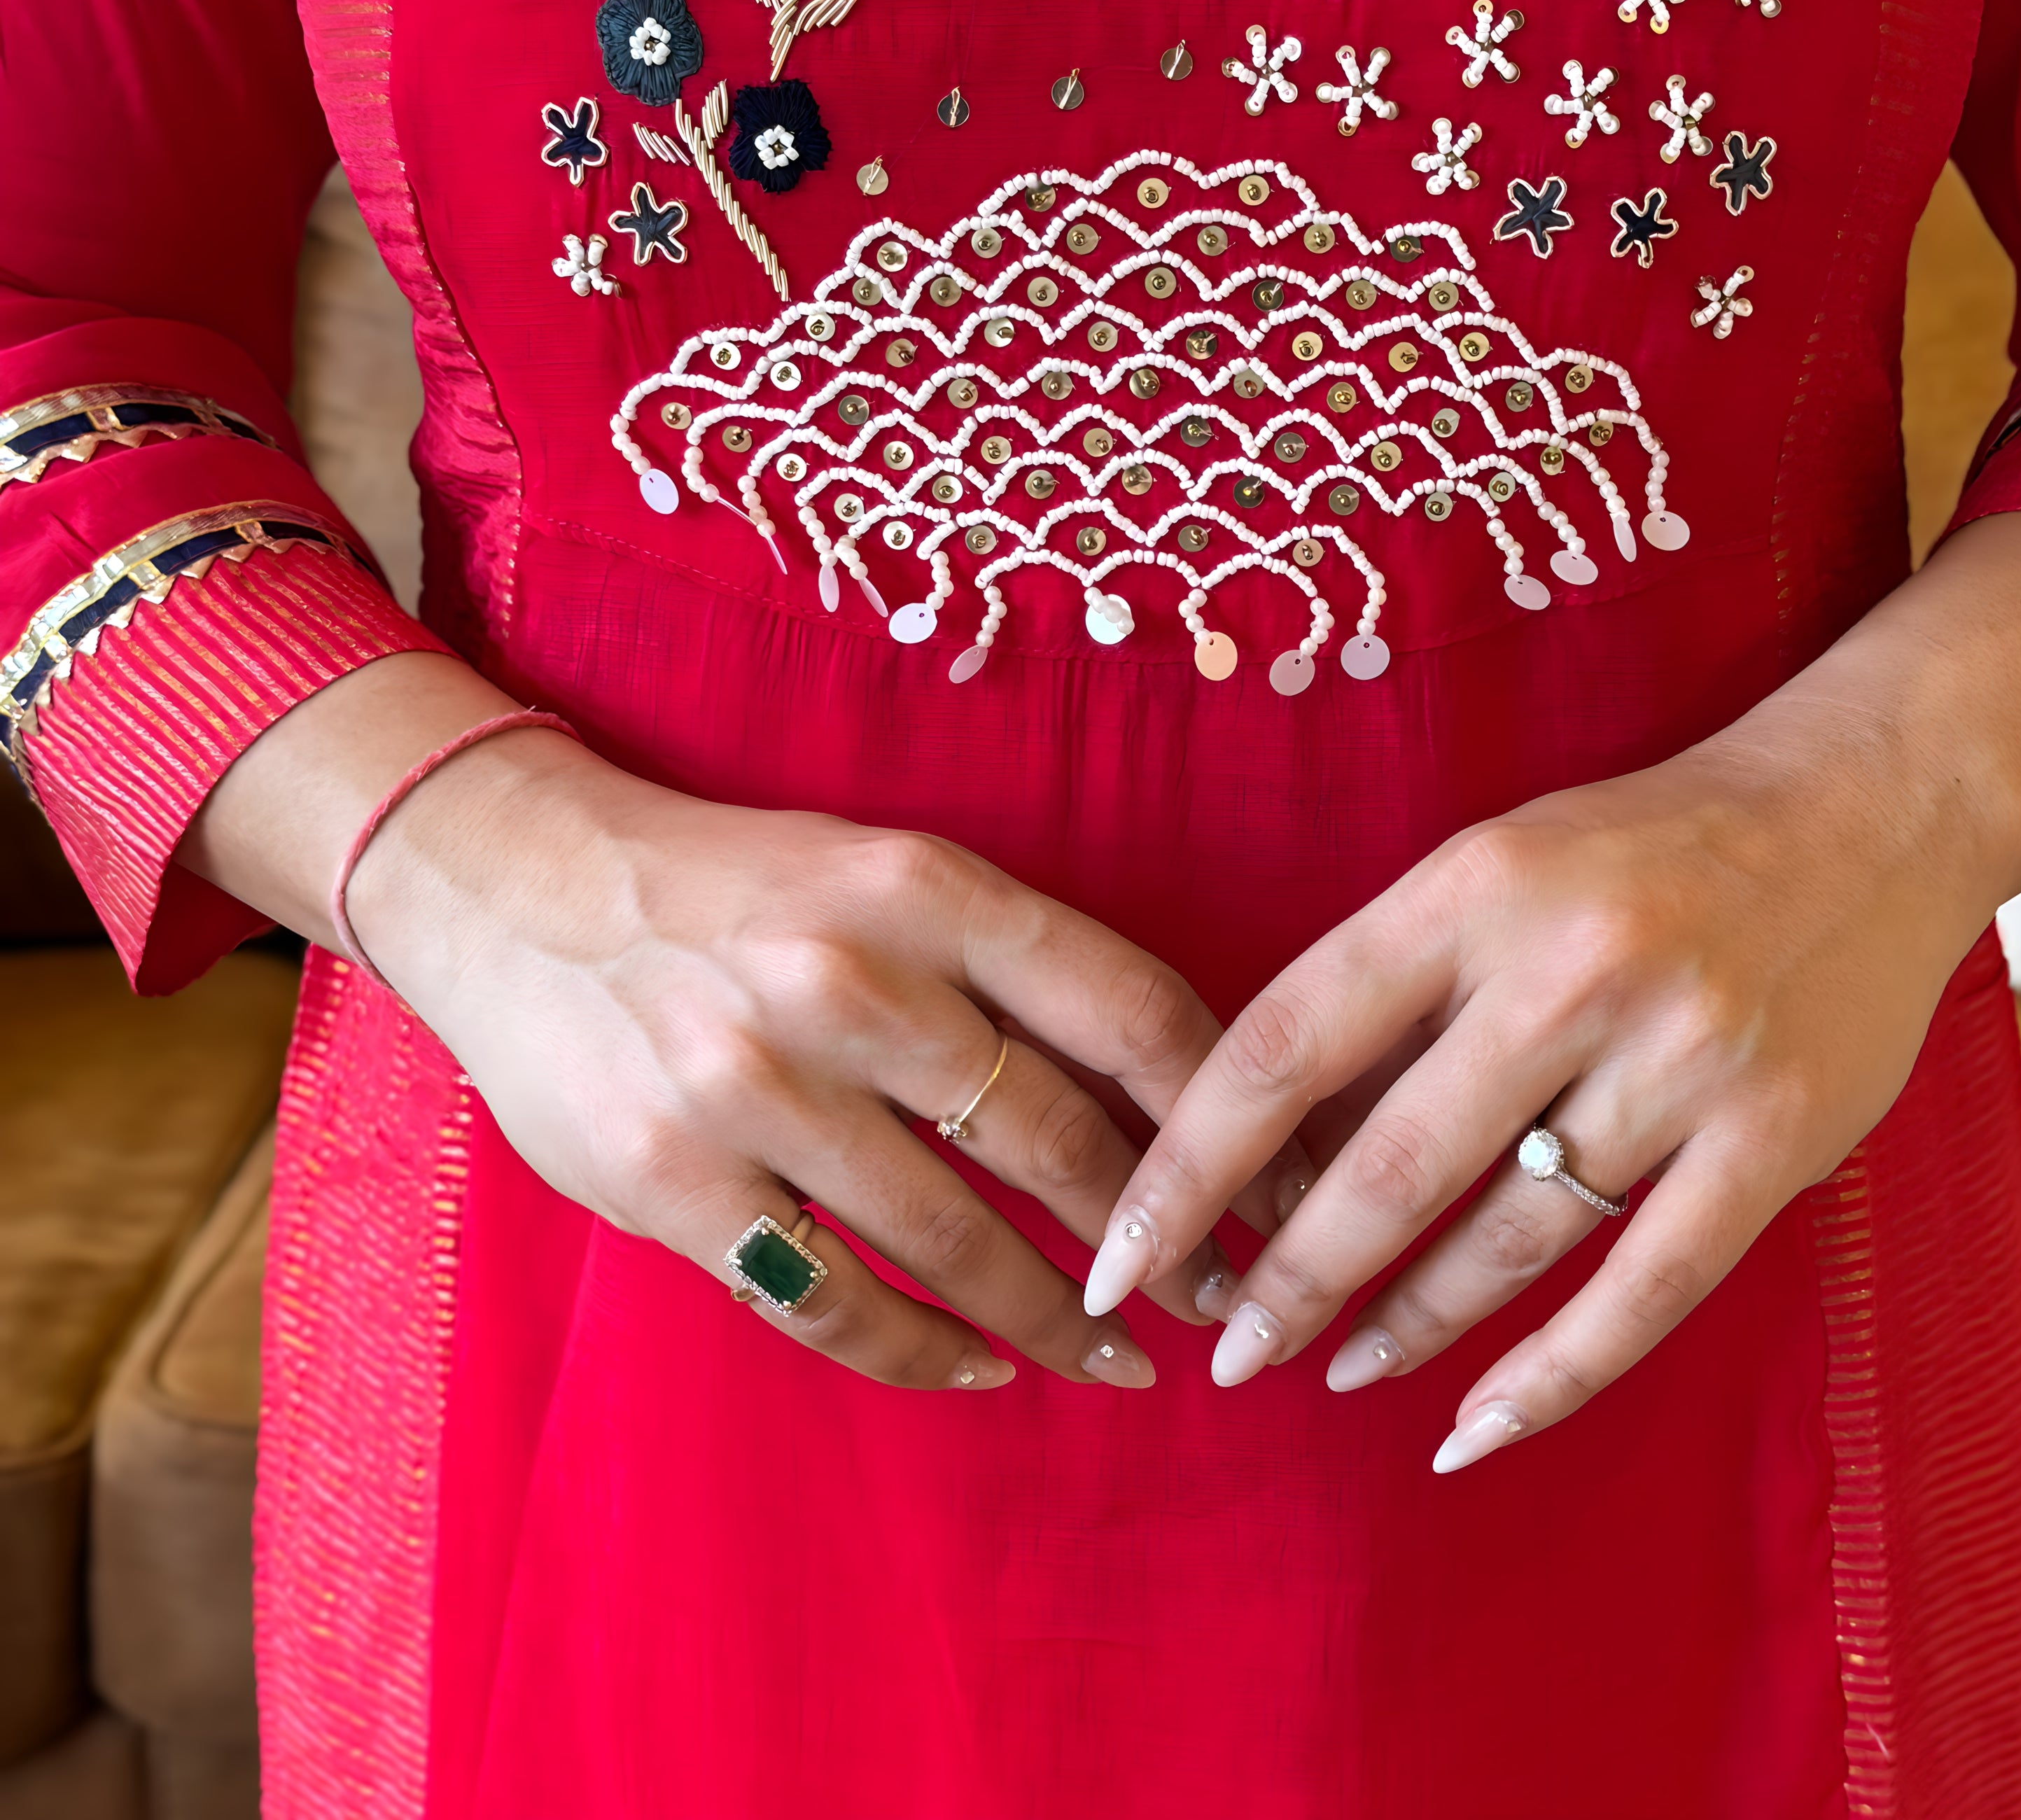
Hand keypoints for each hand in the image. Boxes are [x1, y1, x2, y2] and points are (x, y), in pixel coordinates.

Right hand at [191, 658, 1283, 1396]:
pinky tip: (977, 1365)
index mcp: (921, 885)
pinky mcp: (672, 1182)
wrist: (519, 885)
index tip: (1281, 1180)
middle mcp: (847, 979)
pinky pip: (832, 1302)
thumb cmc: (738, 887)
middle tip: (1222, 1295)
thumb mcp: (881, 874)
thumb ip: (1003, 966)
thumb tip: (1165, 1085)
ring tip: (1118, 1355)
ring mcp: (753, 1087)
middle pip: (1057, 1137)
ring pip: (956, 1239)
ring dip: (1056, 1317)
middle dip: (1160, 1239)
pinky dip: (922, 1350)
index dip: (1224, 1110)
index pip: (1125, 1004)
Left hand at [1080, 759, 1972, 1460]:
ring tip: (1338, 1368)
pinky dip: (1549, 1378)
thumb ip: (1397, 989)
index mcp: (1471, 887)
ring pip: (1505, 1236)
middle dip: (1287, 1280)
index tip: (1122, 1248)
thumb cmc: (1646, 846)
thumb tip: (1273, 1146)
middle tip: (1227, 1351)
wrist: (1869, 807)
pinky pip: (1640, 1292)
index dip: (1188, 1161)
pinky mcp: (1772, 1139)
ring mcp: (1680, 1058)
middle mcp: (1568, 969)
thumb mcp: (1496, 867)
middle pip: (1386, 1164)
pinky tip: (1473, 1427)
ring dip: (1407, 1324)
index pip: (1286, 1041)